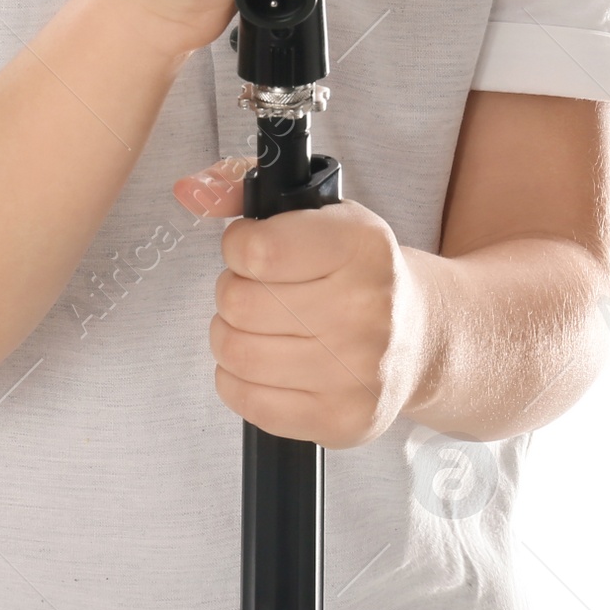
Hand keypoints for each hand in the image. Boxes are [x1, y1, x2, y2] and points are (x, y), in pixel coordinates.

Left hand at [172, 157, 429, 448]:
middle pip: (240, 304)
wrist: (420, 340)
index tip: (250, 247)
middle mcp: (367, 311)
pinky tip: (264, 360)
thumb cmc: (359, 271)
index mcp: (362, 247)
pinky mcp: (340, 421)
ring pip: (236, 353)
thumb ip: (245, 189)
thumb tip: (189, 191)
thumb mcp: (319, 212)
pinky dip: (238, 378)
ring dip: (230, 334)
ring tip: (258, 324)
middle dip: (233, 291)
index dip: (238, 246)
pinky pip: (247, 400)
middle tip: (256, 289)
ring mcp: (356, 373)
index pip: (258, 250)